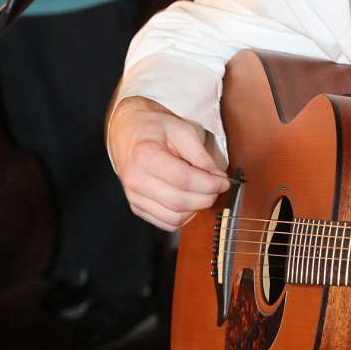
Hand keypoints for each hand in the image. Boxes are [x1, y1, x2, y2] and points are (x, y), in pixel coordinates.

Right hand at [109, 95, 230, 230]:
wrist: (126, 130)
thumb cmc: (153, 127)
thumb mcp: (181, 129)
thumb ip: (201, 155)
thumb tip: (218, 178)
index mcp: (145, 155)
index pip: (183, 180)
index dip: (209, 184)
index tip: (224, 181)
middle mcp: (135, 179)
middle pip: (179, 202)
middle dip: (206, 197)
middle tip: (217, 186)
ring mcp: (134, 196)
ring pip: (174, 217)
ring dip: (196, 209)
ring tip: (202, 191)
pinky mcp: (137, 206)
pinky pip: (165, 222)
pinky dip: (183, 216)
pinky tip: (189, 200)